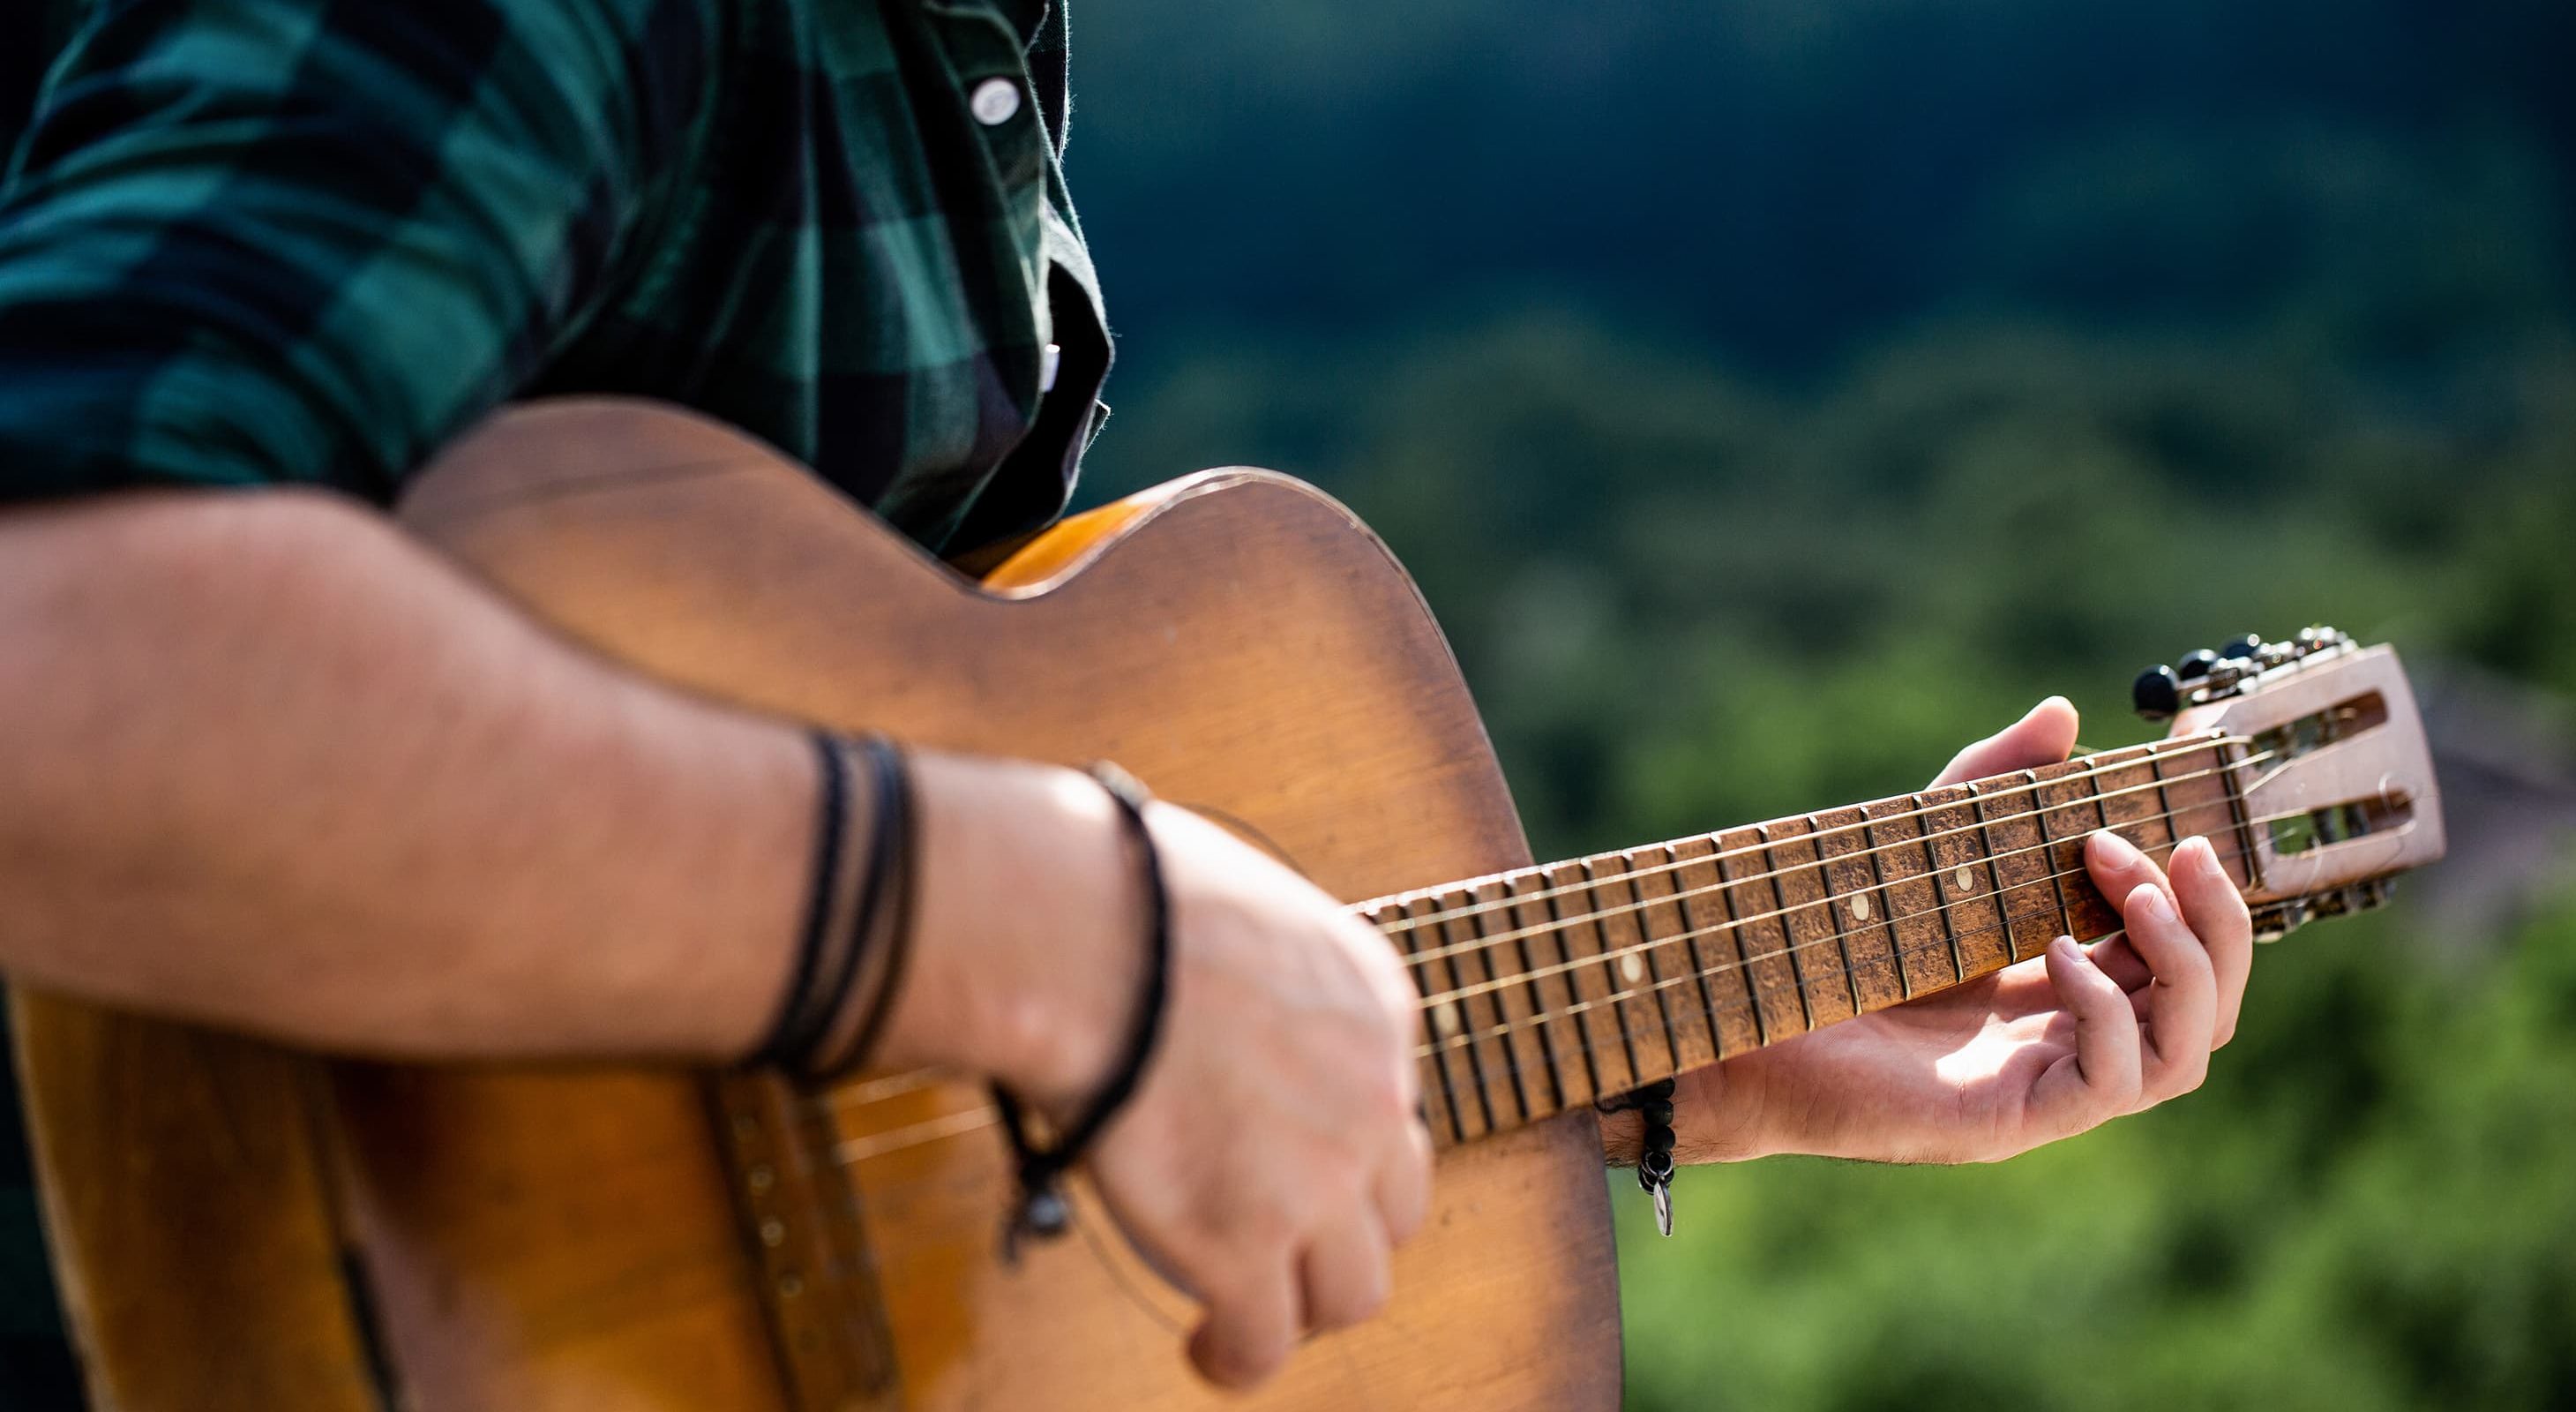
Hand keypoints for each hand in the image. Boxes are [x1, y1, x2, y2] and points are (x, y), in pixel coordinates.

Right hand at [1083, 802, 1432, 1385]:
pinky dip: (1240, 1357)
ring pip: (1353, 1289)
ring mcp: (1320, 1179)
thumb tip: (1187, 972)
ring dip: (1302, 1303)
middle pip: (1394, 1206)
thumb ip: (1245, 960)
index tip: (1289, 1157)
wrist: (1088, 937)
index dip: (1338, 1142)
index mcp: (1374, 1002)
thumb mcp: (1237, 904)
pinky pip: (1266, 1339)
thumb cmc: (1122, 893)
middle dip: (1341, 1230)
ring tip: (1247, 1309)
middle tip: (1279, 1240)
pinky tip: (1208, 1349)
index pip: (1388, 1101)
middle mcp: (1373, 1097)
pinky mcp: (1248, 1245)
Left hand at [1668, 698, 2255, 1164]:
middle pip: (2208, 1001)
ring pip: (2186, 1049)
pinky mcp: (2015, 1119)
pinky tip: (2061, 953)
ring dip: (2180, 961)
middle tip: (2156, 848)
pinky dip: (2110, 1013)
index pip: (2184, 947)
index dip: (2212, 887)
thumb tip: (2064, 711)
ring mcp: (2048, 1083)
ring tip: (2125, 891)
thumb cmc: (1831, 940)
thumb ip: (1993, 785)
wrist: (1742, 1018)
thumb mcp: (1929, 849)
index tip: (2195, 812)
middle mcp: (2072, 1036)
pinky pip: (2116, 1081)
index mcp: (2067, 980)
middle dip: (2209, 918)